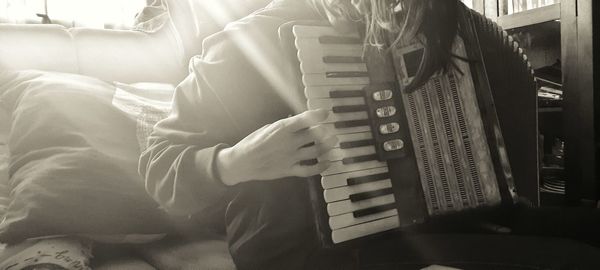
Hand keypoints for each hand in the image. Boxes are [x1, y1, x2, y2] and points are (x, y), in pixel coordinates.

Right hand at [216, 109, 337, 185]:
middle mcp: (288, 142)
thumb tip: (300, 122)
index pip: (305, 119)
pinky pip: (309, 169)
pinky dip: (321, 166)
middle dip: (325, 132)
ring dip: (327, 146)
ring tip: (333, 142)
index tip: (326, 113)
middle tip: (330, 130)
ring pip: (315, 151)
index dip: (318, 115)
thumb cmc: (253, 142)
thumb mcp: (268, 128)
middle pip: (314, 135)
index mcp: (282, 128)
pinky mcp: (289, 170)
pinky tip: (328, 162)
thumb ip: (285, 126)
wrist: (242, 162)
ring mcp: (290, 157)